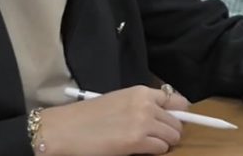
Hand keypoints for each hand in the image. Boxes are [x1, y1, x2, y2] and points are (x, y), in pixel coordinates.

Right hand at [38, 85, 189, 154]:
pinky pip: (161, 149)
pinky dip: (155, 151)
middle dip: (170, 131)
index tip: (175, 121)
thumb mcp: (118, 101)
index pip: (177, 100)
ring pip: (172, 136)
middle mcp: (146, 104)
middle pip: (177, 121)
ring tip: (147, 144)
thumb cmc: (86, 117)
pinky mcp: (137, 141)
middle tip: (157, 137)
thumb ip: (142, 105)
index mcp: (140, 92)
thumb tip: (162, 115)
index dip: (178, 113)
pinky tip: (139, 149)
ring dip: (163, 142)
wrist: (64, 129)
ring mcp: (143, 123)